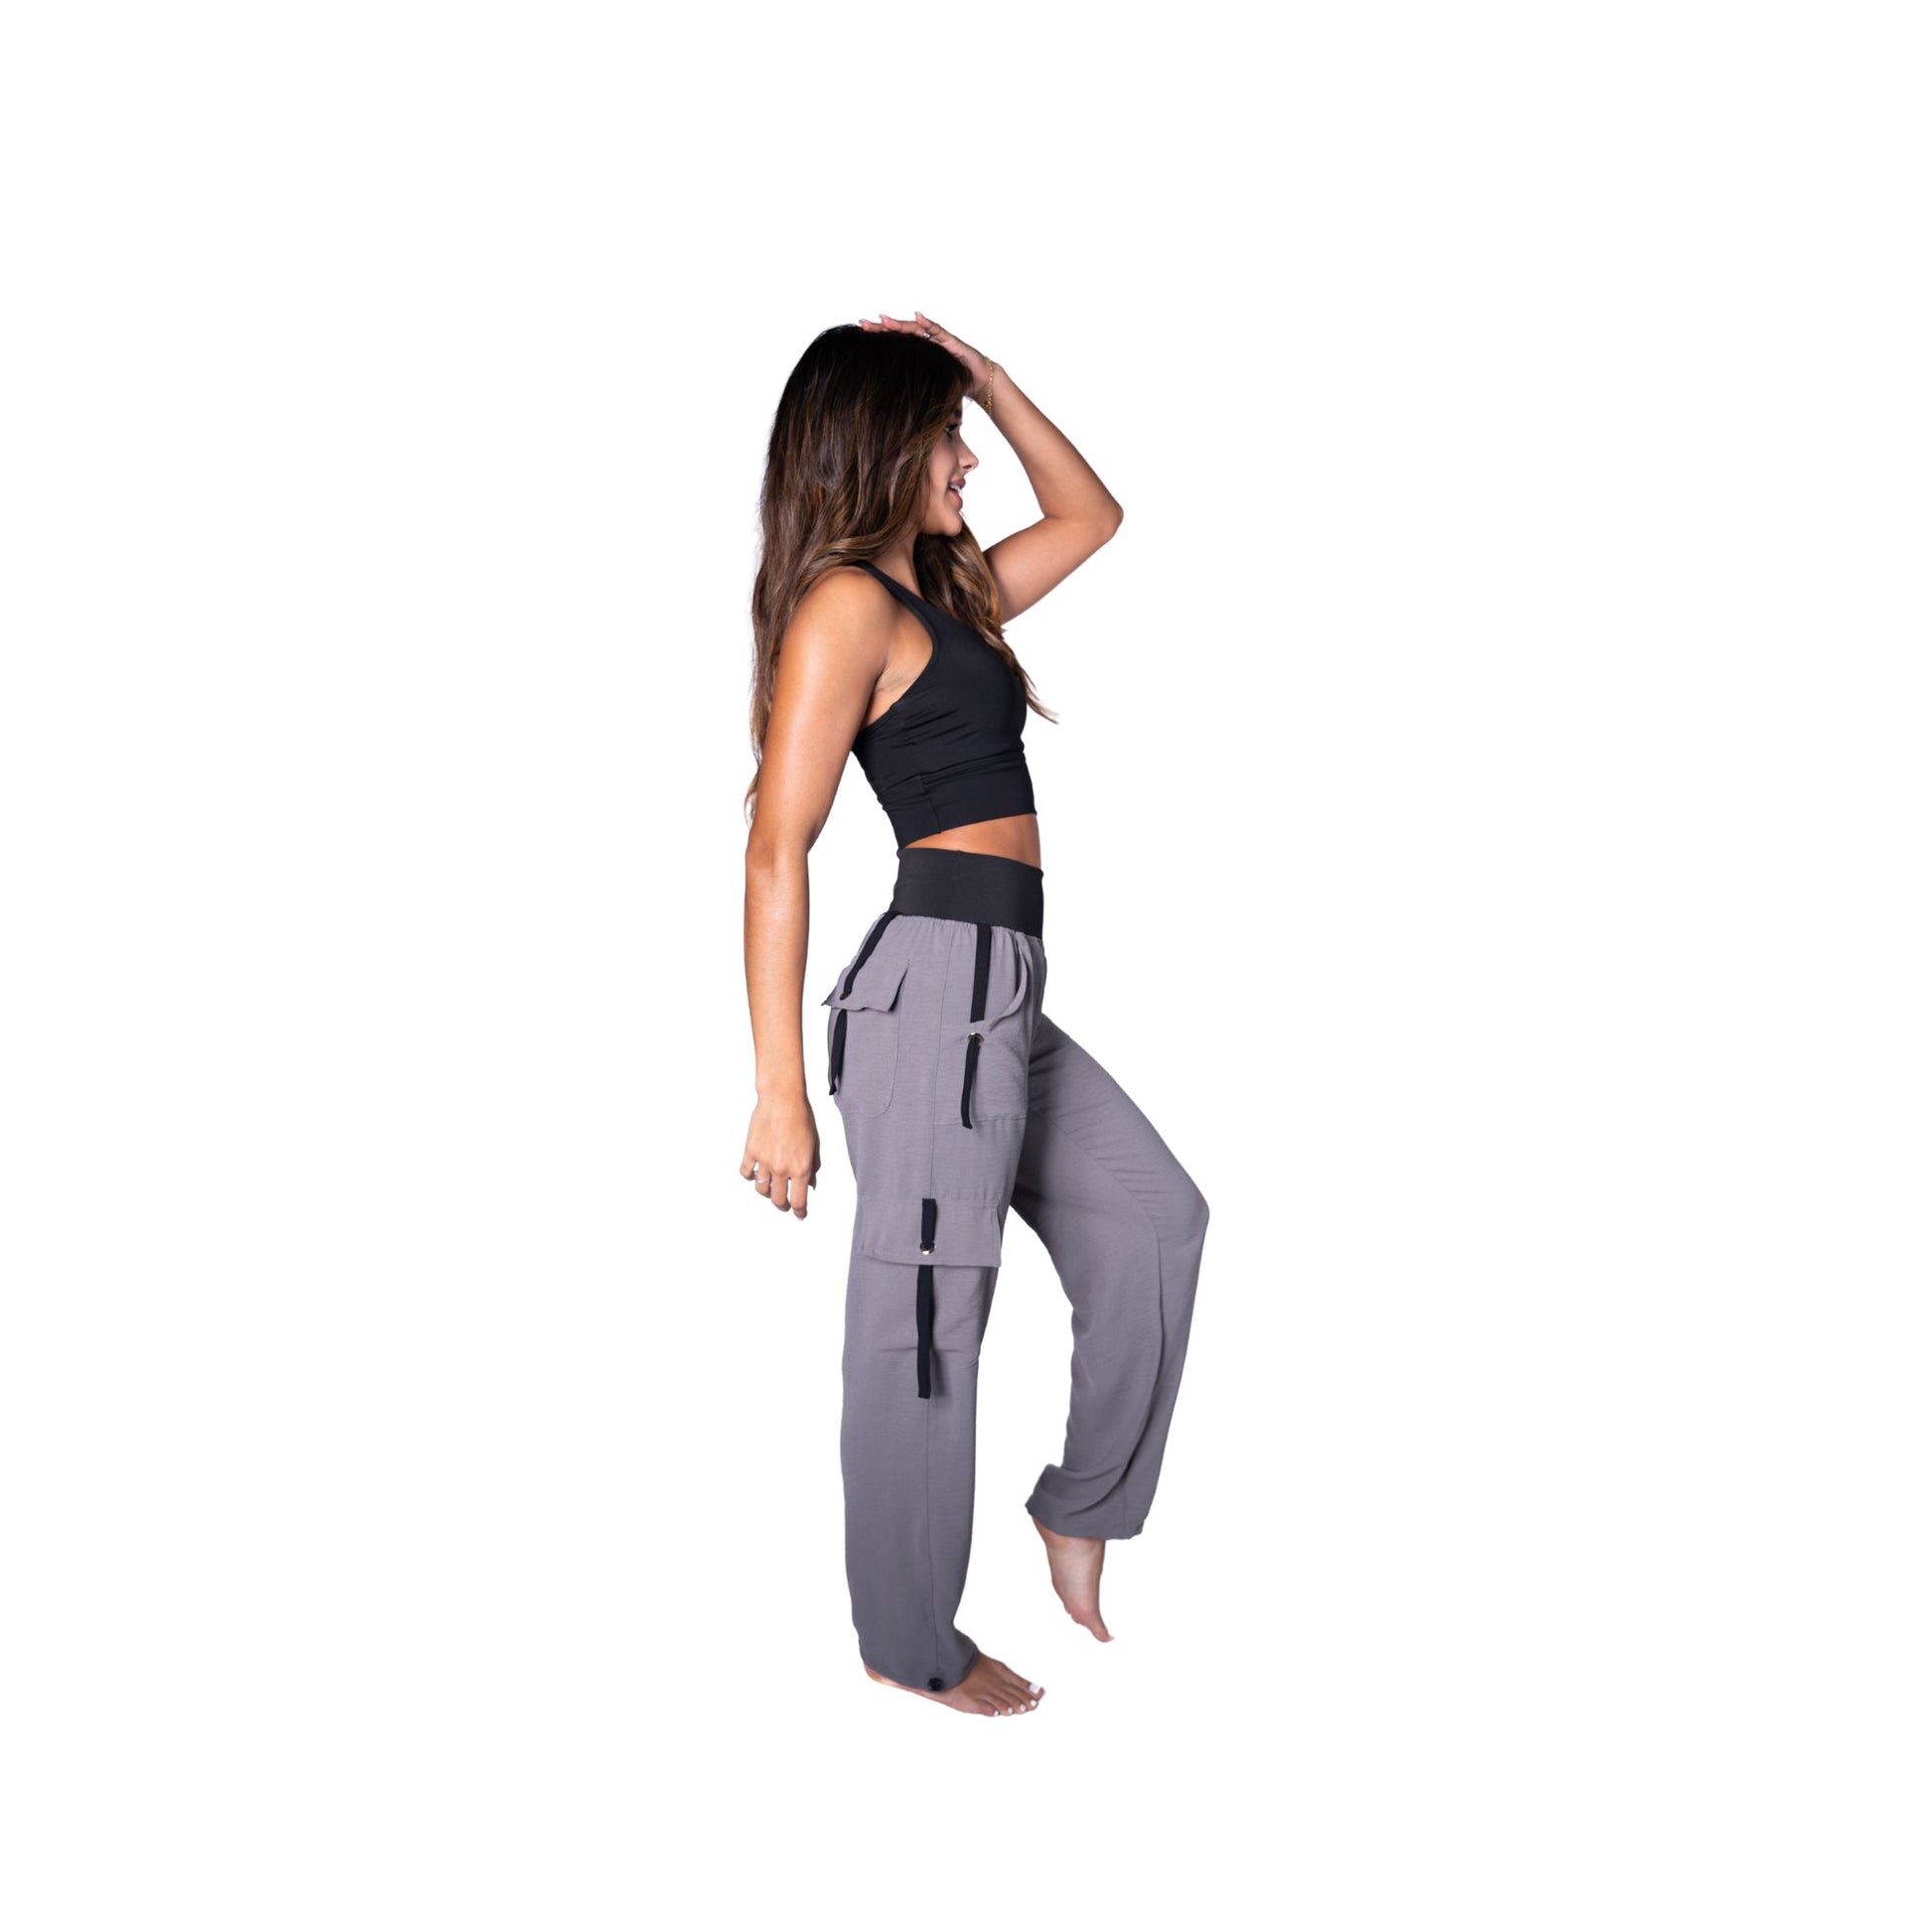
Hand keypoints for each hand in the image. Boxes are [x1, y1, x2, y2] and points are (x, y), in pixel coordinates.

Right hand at [741, 1094, 820, 1219]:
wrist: (782, 1100)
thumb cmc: (802, 1118)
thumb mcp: (815, 1145)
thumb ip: (813, 1166)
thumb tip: (810, 1183)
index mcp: (801, 1168)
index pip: (798, 1200)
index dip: (799, 1212)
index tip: (799, 1215)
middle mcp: (782, 1168)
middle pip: (777, 1199)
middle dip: (782, 1205)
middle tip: (784, 1204)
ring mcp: (764, 1161)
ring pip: (761, 1189)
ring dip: (766, 1192)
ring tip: (770, 1188)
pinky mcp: (750, 1151)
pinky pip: (746, 1173)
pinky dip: (749, 1176)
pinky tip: (754, 1173)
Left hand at [859, 309, 993, 401]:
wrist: (979, 383)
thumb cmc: (953, 385)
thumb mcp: (928, 388)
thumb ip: (912, 389)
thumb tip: (888, 404)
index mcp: (918, 353)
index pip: (895, 343)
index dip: (879, 339)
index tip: (860, 337)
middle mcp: (925, 343)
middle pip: (900, 332)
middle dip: (882, 328)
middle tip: (863, 324)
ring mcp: (937, 340)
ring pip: (915, 328)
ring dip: (899, 324)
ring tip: (883, 320)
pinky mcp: (951, 341)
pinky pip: (938, 331)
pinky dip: (928, 323)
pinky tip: (918, 316)